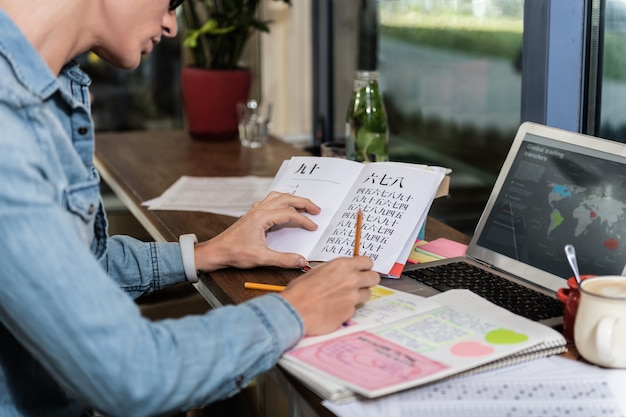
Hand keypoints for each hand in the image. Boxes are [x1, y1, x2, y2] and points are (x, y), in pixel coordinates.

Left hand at [193, 192, 320, 271]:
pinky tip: (283, 208)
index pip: (289, 214)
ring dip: (292, 198)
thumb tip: (301, 261)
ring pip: (277, 196)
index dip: (304, 220)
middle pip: (286, 199)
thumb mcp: (261, 258)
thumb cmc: (234, 253)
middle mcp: (259, 210)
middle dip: (303, 202)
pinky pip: (270, 201)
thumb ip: (283, 259)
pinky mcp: (252, 215)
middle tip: (316, 209)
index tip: (313, 227)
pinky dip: (281, 201)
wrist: (216, 251)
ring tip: (303, 205)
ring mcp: (255, 211)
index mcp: (262, 217)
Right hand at [280, 256, 379, 335]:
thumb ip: (335, 270)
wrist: (295, 311)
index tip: (362, 269)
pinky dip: (348, 308)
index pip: (367, 262)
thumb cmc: (300, 291)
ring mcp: (352, 297)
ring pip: (367, 294)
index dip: (365, 266)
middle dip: (368, 280)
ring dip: (359, 295)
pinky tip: (335, 308)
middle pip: (374, 278)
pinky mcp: (350, 312)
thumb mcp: (317, 271)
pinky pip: (355, 308)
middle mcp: (352, 280)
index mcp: (343, 266)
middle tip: (360, 283)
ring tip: (344, 297)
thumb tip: (342, 271)